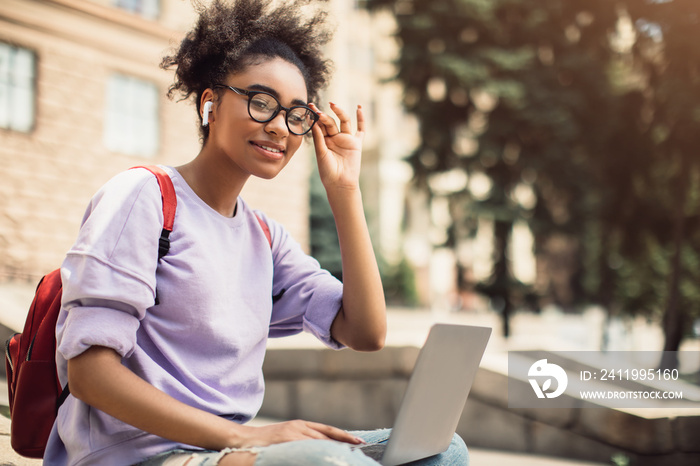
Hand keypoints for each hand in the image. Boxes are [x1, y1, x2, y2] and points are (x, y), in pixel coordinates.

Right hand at [235, 419, 363, 447]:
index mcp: (300, 425)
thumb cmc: (266, 441)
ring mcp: (291, 435)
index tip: (358, 442)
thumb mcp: (287, 435)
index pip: (328, 430)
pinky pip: (305, 450)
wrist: (242, 440)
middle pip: (325, 437)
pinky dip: (316, 454)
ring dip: (331, 451)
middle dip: (341, 445)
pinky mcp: (285, 442)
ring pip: (318, 444)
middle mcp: (298, 428)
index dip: (344, 436)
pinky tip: (324, 458)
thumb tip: (323, 446)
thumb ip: (304, 439)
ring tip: (344, 457)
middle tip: (356, 451)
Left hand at [309, 102, 364, 191]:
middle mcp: (335, 138)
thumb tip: (314, 121)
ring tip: (333, 105)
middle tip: (317, 110)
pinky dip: (361, 119)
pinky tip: (359, 108)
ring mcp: (346, 139)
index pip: (320, 125)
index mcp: (324, 140)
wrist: (340, 183)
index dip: (316, 116)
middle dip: (324, 115)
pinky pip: (360, 129)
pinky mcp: (356, 143)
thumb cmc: (327, 171)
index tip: (310, 107)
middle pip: (330, 122)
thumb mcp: (321, 153)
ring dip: (339, 112)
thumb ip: (319, 137)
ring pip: (344, 122)